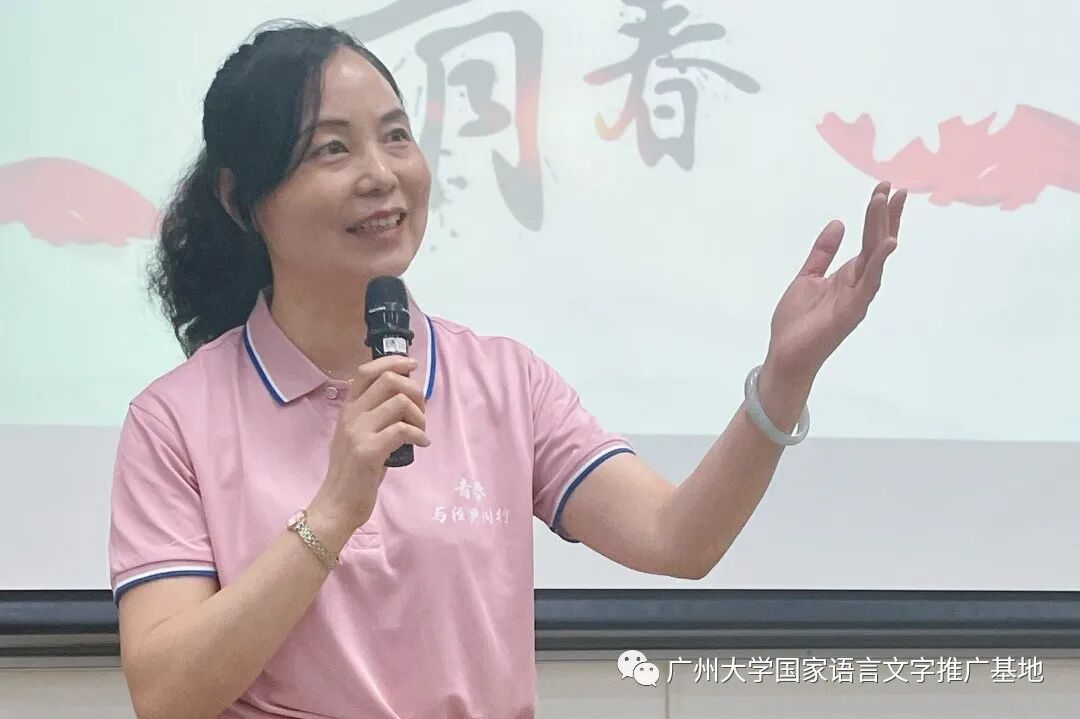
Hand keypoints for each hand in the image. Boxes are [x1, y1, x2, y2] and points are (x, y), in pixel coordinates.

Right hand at [309, 355, 429, 535]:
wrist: (337, 505)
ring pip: (399, 402)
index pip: (367, 371)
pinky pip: (402, 430)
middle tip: (421, 412)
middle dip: (414, 391)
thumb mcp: (359, 437)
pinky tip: (421, 445)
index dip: (392, 361)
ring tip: (420, 432)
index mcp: (348, 409)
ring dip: (419, 416)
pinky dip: (419, 435)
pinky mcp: (367, 451)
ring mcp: (357, 432)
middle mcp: (350, 415)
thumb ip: (375, 416)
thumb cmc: (354, 473)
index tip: (412, 365)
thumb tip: (406, 398)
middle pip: (389, 380)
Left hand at [765, 181, 906, 382]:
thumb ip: (823, 252)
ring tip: (886, 203)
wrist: (786, 354)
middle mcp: (858, 284)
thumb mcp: (807, 277)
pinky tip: (887, 243)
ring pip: (875, 258)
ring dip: (881, 230)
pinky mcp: (852, 311)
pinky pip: (870, 284)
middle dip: (885, 216)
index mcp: (848, 275)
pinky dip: (879, 264)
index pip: (869, 240)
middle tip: (893, 188)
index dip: (877, 216)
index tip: (885, 189)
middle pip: (877, 244)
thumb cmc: (797, 322)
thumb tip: (838, 222)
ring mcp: (858, 297)